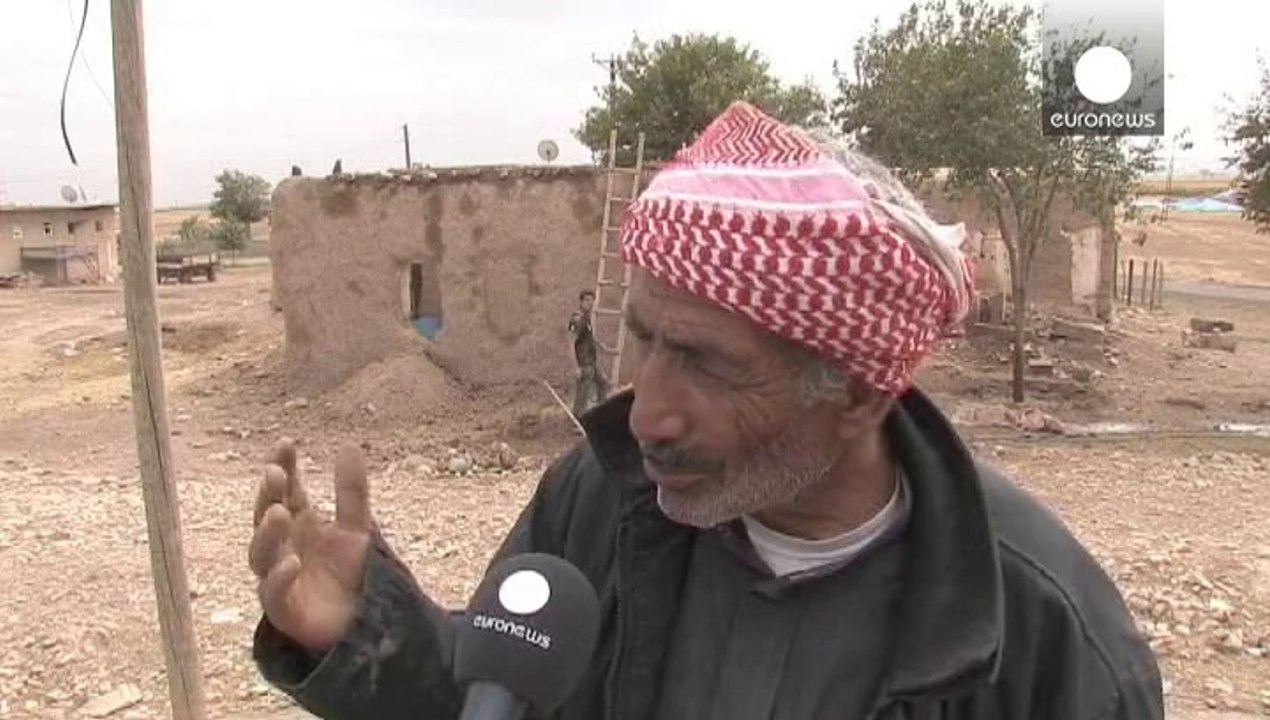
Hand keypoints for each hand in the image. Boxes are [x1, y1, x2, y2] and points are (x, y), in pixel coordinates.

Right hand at [249, 439, 372, 652]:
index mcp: (299, 526)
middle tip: (276, 473)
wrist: (362, 625)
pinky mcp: (283, 610)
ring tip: (280, 512)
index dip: (283, 467)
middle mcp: (283, 548)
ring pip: (260, 554)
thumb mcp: (356, 528)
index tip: (286, 444)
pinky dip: (280, 576)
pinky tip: (292, 561)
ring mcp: (279, 578)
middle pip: (266, 517)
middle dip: (268, 495)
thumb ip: (351, 492)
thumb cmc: (350, 575)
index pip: (286, 491)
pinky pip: (273, 593)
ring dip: (267, 532)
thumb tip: (349, 446)